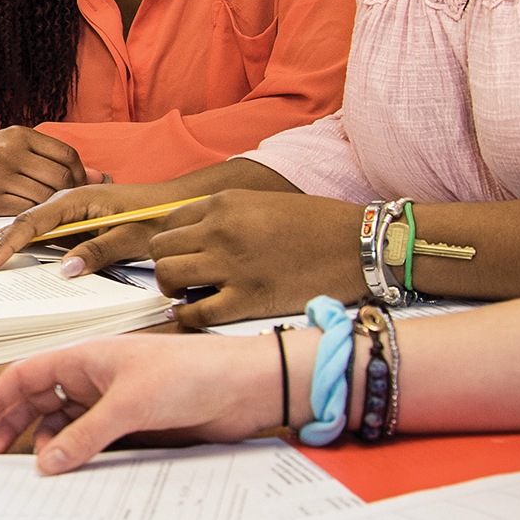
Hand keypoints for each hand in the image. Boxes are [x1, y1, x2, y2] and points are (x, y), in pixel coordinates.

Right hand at [0, 125, 94, 218]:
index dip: (80, 173)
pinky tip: (37, 215)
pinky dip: (37, 215)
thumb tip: (100, 176)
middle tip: (70, 201)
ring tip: (54, 209)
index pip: (66, 154)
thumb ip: (54, 159)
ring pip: (46, 196)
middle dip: (71, 192)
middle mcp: (10, 152)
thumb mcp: (16, 147)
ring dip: (54, 206)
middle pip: (60, 177)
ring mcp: (1, 176)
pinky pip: (28, 210)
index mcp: (19, 135)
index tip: (79, 184)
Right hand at [0, 180, 162, 277]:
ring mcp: (63, 215)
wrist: (180, 203)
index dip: (4, 250)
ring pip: (16, 233)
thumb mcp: (134, 235)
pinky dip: (7, 248)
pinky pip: (32, 238)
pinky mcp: (69, 225)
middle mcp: (63, 205)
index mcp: (74, 200)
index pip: (29, 227)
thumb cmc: (159, 215)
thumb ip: (99, 249)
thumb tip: (66, 270)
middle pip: (11, 227)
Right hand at [0, 331, 282, 471]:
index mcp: (86, 358)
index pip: (26, 376)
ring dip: (45, 443)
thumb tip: (47, 462)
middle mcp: (95, 378)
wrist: (246, 388)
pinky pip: (93, 440)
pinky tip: (71, 470)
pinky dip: (77, 454)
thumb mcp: (131, 405)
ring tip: (31, 469)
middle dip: (12, 425)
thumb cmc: (194, 373)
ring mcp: (114, 401)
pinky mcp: (135, 424)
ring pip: (64, 423)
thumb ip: (85, 436)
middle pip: (39, 400)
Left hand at [138, 191, 361, 326]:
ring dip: (171, 288)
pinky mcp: (247, 299)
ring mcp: (232, 265)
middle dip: (165, 264)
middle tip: (181, 276)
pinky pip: (195, 312)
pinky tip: (193, 313)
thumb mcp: (262, 204)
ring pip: (167, 276)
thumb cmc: (318, 225)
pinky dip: (187, 316)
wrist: (359, 246)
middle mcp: (221, 231)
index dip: (170, 241)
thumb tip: (194, 238)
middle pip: (160, 249)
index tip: (179, 253)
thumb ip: (226, 216)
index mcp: (224, 204)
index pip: (168, 222)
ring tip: (187, 293)